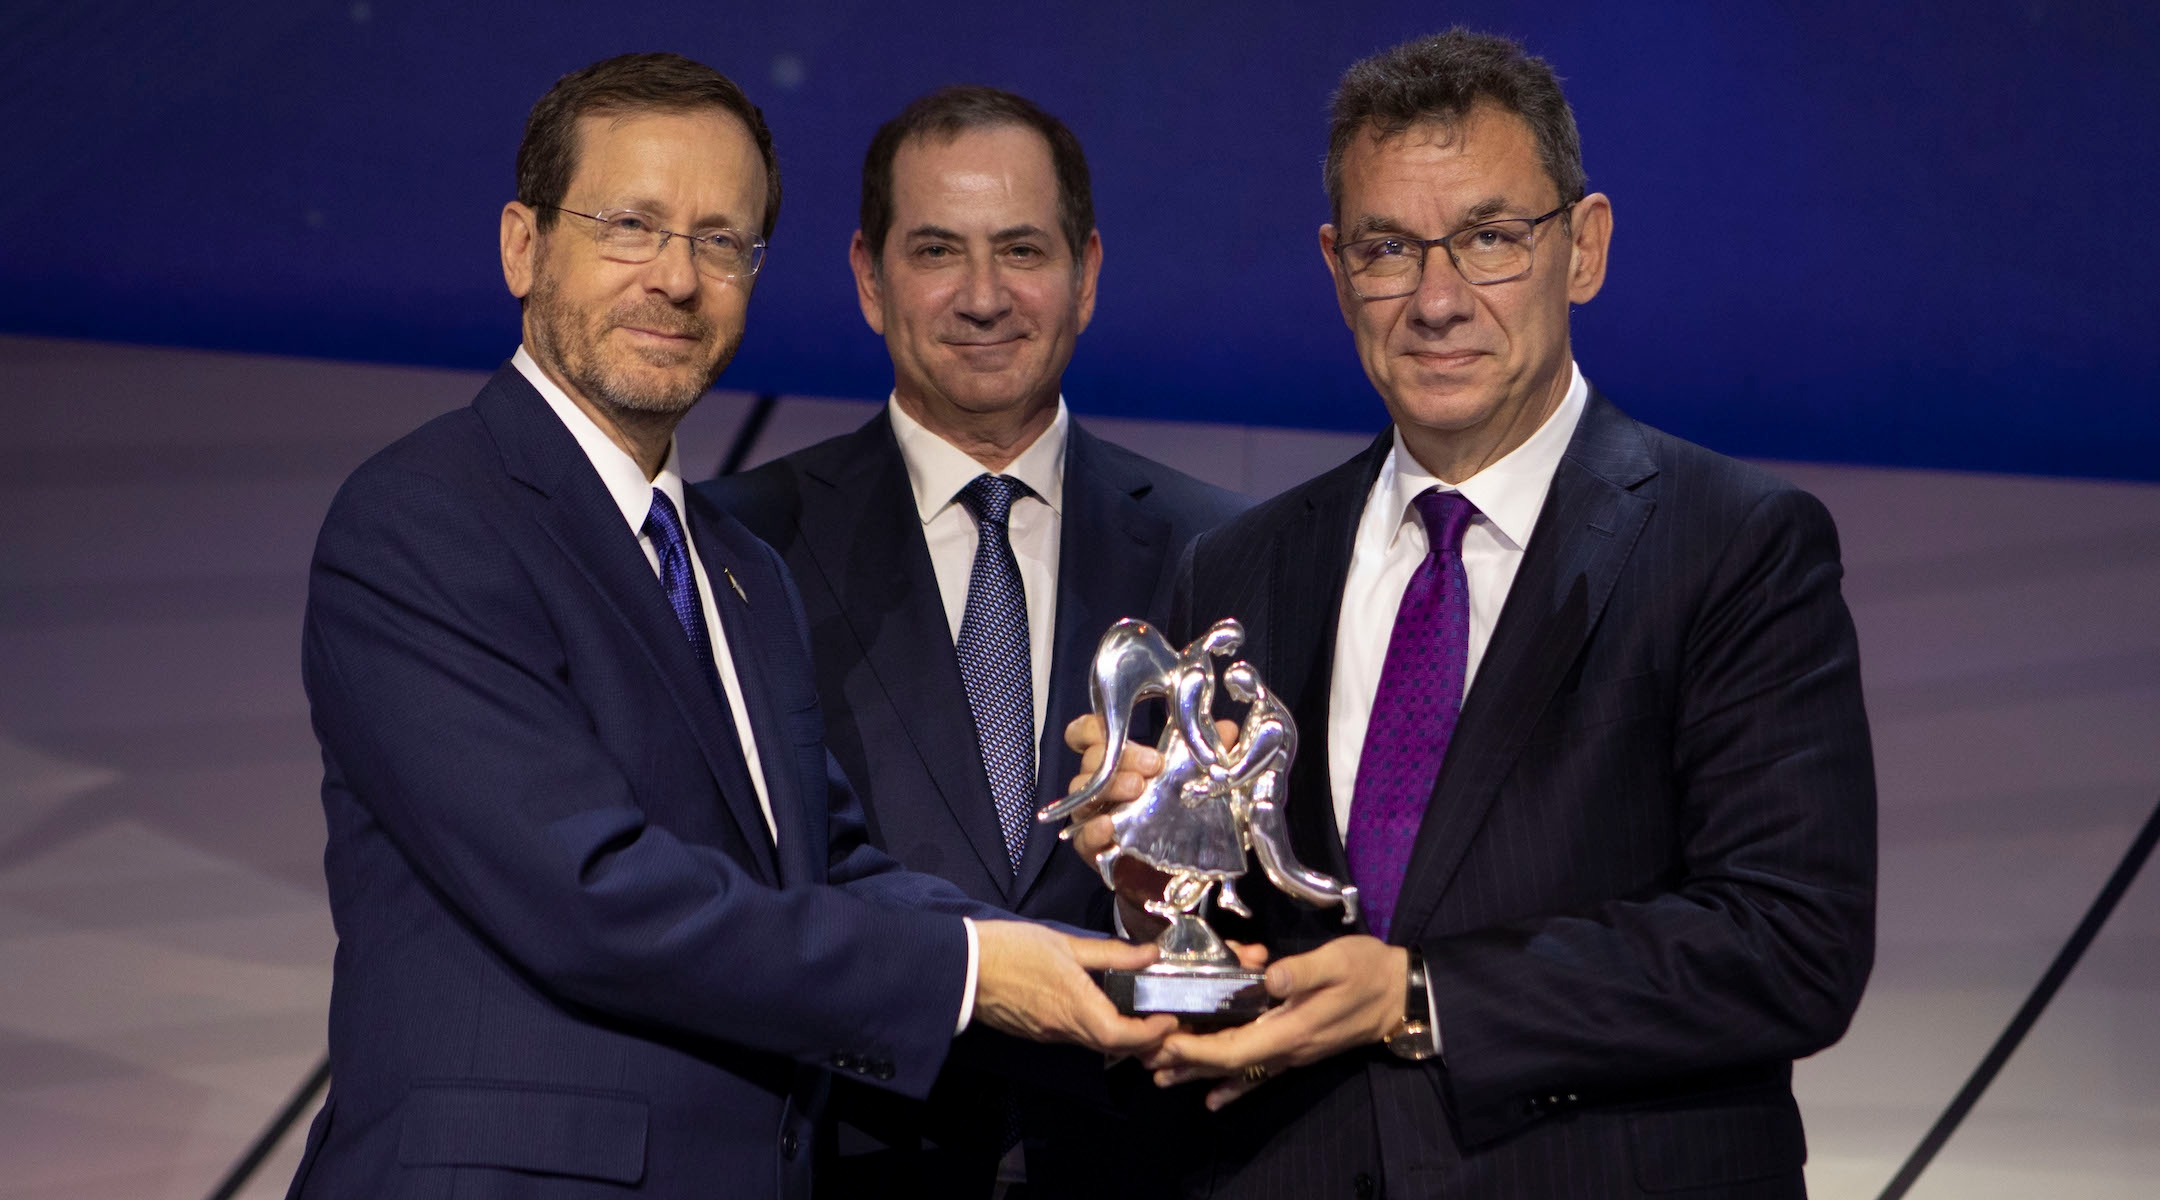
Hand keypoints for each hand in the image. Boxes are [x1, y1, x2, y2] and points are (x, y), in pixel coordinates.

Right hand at [972, 920, 1177, 1055]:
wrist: (963, 967)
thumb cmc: (1013, 948)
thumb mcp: (1066, 943)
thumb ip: (1111, 953)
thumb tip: (1150, 954)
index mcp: (1075, 1006)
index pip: (1123, 1036)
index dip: (1152, 1033)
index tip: (1170, 1018)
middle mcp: (1064, 1029)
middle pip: (1113, 1047)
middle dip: (1144, 1039)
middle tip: (1164, 1020)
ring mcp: (1048, 1035)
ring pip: (1095, 1044)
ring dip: (1122, 1037)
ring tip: (1141, 1015)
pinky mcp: (1037, 1033)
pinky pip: (1075, 1038)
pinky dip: (1098, 1031)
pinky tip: (1105, 1012)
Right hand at [1063, 714, 1238, 935]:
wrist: (1170, 876)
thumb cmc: (1177, 820)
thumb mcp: (1195, 784)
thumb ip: (1210, 754)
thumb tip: (1228, 729)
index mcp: (1120, 762)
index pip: (1090, 733)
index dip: (1094, 725)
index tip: (1121, 725)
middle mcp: (1101, 784)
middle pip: (1092, 757)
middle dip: (1123, 755)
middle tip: (1154, 764)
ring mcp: (1092, 815)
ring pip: (1083, 792)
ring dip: (1111, 785)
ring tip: (1139, 788)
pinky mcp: (1091, 848)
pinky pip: (1082, 835)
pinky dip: (1094, 829)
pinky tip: (1109, 826)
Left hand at [1145, 936, 1406, 1109]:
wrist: (1402, 994)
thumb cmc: (1369, 972)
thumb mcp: (1337, 961)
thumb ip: (1301, 971)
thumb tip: (1269, 975)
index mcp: (1292, 1030)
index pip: (1235, 1049)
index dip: (1197, 1048)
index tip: (1164, 1040)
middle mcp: (1288, 1049)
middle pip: (1228, 1063)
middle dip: (1186, 1061)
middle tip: (1144, 1058)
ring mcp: (1293, 1052)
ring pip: (1238, 1069)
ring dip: (1200, 1071)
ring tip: (1160, 1075)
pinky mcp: (1298, 1047)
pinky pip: (1259, 1072)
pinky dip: (1232, 1084)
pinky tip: (1213, 1098)